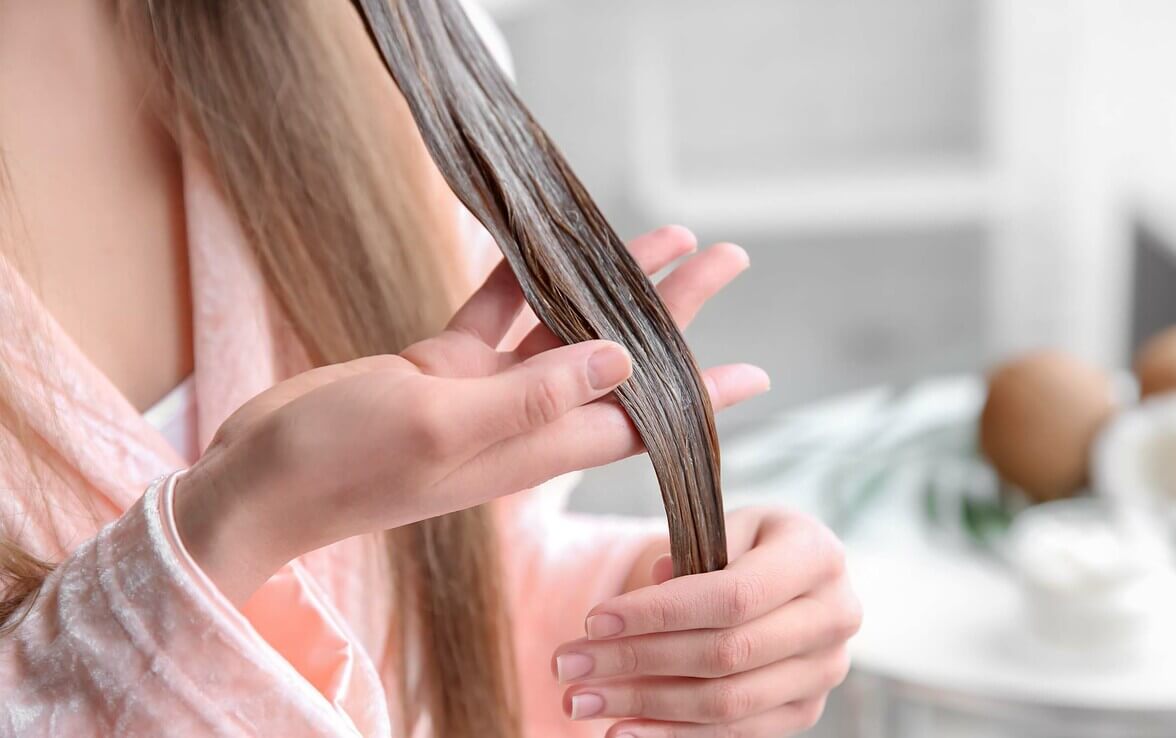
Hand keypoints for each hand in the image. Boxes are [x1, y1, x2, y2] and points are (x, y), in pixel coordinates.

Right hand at [175, 226, 769, 603]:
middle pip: (616, 360)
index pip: (638, 420)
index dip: (699, 395)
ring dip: (607, 284)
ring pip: (563, 328)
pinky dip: (521, 278)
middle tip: (724, 257)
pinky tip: (548, 242)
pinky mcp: (441, 367)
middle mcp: (519, 421)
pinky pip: (497, 313)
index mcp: (531, 447)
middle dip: (672, 311)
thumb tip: (619, 361)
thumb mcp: (439, 425)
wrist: (260, 478)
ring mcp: (481, 393)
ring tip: (660, 237)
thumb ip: (530, 398)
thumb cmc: (341, 462)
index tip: (755, 373)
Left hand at [553, 509, 859, 737]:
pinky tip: (623, 729)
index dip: (659, 613)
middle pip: (724, 654)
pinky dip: (673, 734)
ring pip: (725, 703)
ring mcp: (824, 671)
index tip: (594, 619)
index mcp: (817, 557)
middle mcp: (834, 617)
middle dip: (637, 661)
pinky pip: (735, 733)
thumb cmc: (750, 541)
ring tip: (581, 701)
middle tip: (569, 667)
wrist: (795, 574)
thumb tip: (655, 583)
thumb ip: (693, 546)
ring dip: (644, 706)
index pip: (730, 596)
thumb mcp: (727, 523)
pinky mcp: (805, 709)